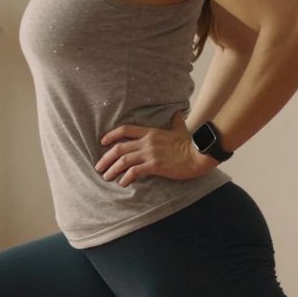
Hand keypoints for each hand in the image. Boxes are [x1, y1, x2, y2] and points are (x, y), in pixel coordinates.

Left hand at [96, 109, 219, 187]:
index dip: (111, 135)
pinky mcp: (155, 166)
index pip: (125, 130)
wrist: (198, 154)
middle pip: (119, 148)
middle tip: (99, 167)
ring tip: (107, 177)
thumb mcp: (180, 130)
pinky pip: (135, 171)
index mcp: (150, 132)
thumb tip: (177, 113)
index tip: (102, 142)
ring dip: (112, 169)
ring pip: (124, 160)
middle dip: (106, 158)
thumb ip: (176, 122)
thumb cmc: (190, 144)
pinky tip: (122, 183)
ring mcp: (150, 154)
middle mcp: (147, 142)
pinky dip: (126, 177)